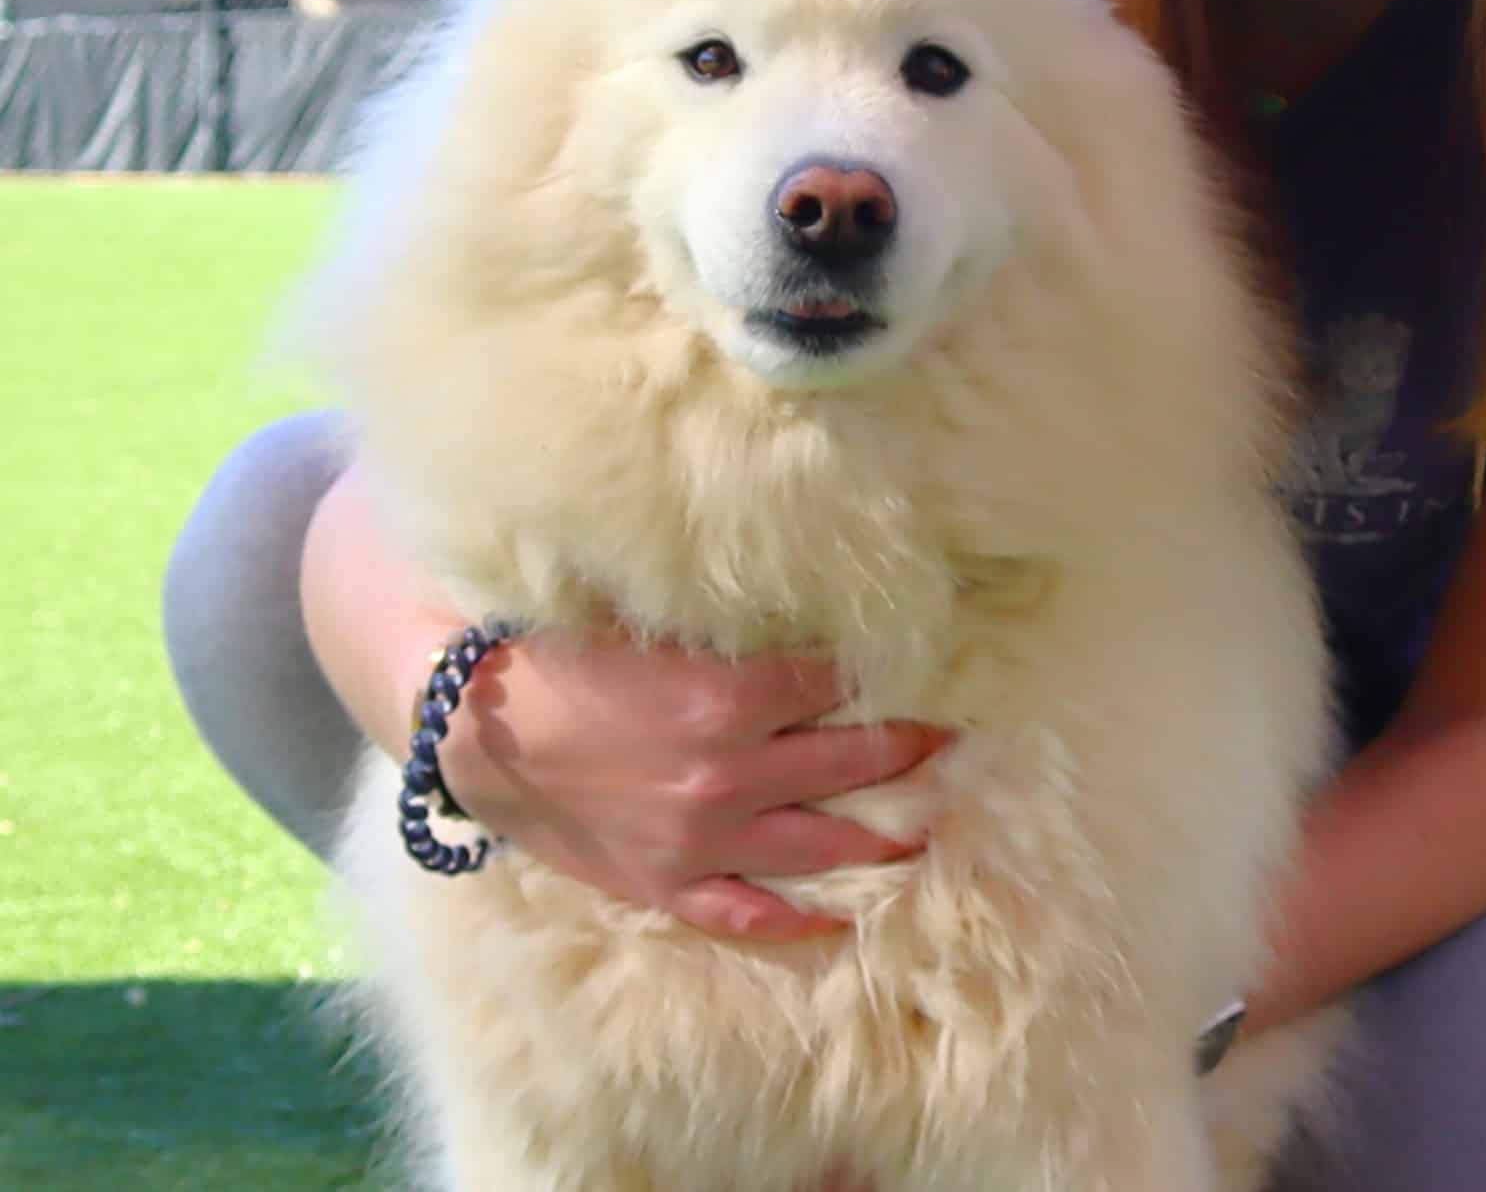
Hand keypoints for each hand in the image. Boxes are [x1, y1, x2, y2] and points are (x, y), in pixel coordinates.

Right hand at [436, 627, 947, 940]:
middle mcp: (728, 773)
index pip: (834, 682)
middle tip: (952, 742)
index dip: (878, 673)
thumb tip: (802, 624)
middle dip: (906, 750)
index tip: (917, 666)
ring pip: (817, 844)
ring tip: (925, 830)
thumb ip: (730, 635)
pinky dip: (794, 920)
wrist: (474, 730)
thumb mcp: (654, 630)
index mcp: (727, 697)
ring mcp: (700, 838)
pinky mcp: (664, 884)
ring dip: (878, 838)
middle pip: (846, 761)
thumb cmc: (561, 658)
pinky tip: (834, 918)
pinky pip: (745, 914)